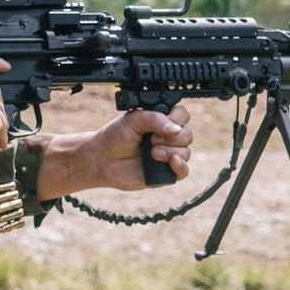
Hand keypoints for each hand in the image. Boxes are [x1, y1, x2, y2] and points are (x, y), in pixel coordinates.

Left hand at [37, 105, 195, 198]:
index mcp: (162, 121)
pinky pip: (184, 172)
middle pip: (188, 135)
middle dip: (170, 137)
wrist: (102, 159)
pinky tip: (171, 162)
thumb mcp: (133, 119)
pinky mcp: (165, 173)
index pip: (183, 116)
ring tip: (151, 152)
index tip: (161, 122)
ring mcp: (168, 155)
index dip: (176, 118)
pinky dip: (180, 166)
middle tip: (151, 139)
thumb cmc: (115, 137)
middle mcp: (168, 138)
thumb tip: (176, 129)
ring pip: (186, 152)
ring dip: (170, 151)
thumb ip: (155, 119)